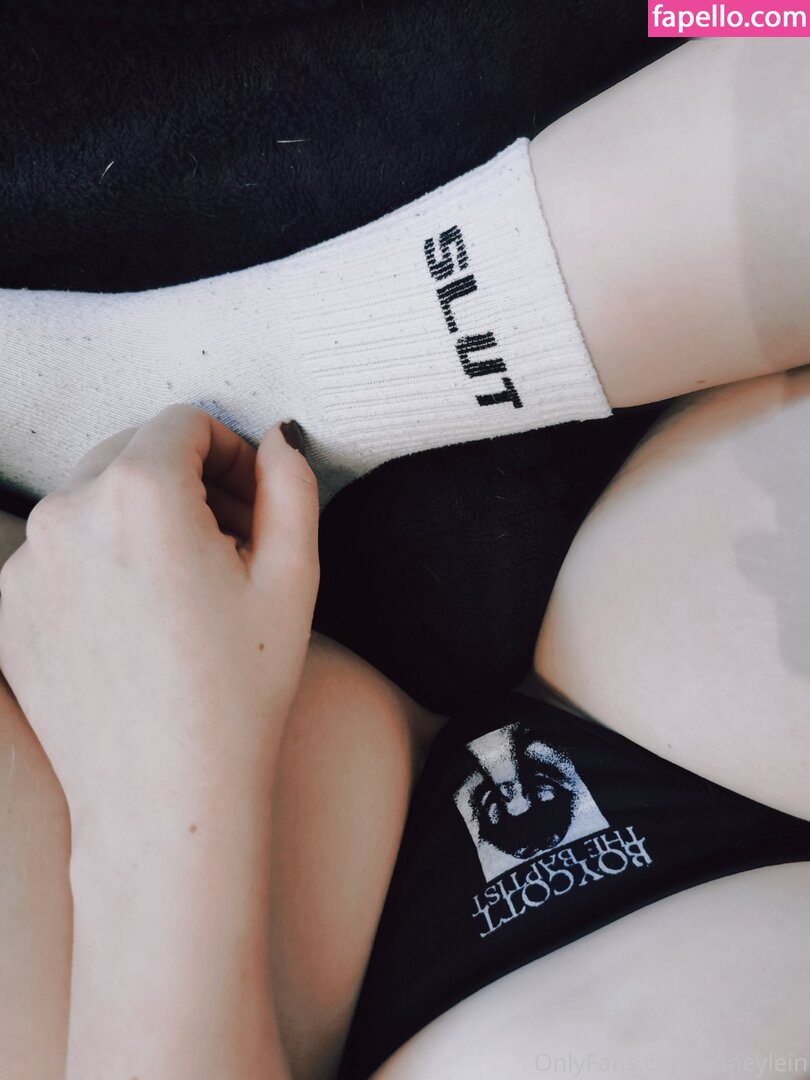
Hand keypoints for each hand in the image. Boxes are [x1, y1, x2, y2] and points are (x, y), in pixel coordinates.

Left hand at [0, 405, 318, 847]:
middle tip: (230, 541)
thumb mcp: (293, 577)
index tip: (251, 497)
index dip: (232, 451)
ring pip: (93, 498)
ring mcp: (27, 561)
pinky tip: (141, 618)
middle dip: (187, 479)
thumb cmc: (234, 694)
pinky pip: (61, 549)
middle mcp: (67, 512)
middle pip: (134, 452)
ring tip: (186, 585)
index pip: (184, 422)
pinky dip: (101, 559)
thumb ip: (291, 485)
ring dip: (142, 518)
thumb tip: (277, 442)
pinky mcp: (9, 605)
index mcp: (141, 493)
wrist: (164, 795)